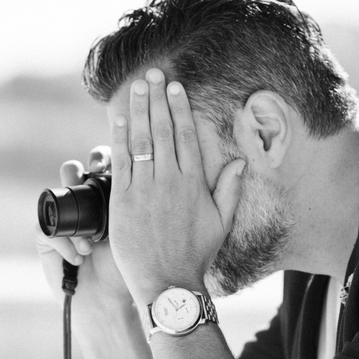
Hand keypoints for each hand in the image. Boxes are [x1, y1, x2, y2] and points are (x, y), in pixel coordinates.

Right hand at [36, 146, 131, 307]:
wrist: (108, 301)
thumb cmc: (128, 268)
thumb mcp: (136, 233)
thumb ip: (138, 207)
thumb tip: (149, 174)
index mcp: (105, 196)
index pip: (99, 164)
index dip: (101, 157)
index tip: (107, 163)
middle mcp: (81, 204)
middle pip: (71, 172)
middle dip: (76, 170)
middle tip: (87, 174)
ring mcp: (61, 220)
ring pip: (54, 195)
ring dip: (70, 208)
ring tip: (88, 234)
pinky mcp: (45, 240)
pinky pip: (45, 229)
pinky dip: (64, 242)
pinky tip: (82, 256)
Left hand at [108, 68, 245, 303]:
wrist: (167, 283)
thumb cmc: (195, 255)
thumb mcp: (221, 223)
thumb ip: (229, 190)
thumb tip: (239, 163)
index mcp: (194, 183)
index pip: (187, 135)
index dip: (180, 108)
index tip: (175, 87)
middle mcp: (170, 181)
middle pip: (163, 130)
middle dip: (157, 99)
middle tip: (152, 74)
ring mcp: (145, 189)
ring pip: (142, 140)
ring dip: (138, 110)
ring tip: (136, 87)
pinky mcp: (123, 201)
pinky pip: (121, 162)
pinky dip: (120, 138)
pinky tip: (118, 118)